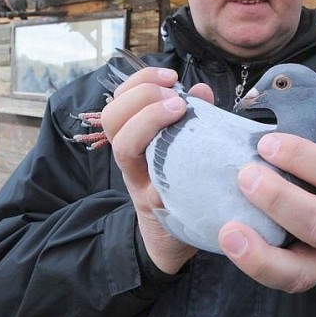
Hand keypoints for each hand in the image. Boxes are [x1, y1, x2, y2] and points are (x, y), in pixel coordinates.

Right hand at [100, 67, 211, 273]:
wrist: (173, 240)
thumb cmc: (182, 185)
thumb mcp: (186, 148)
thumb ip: (193, 119)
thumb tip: (202, 91)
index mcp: (135, 138)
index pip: (121, 100)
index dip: (140, 81)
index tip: (170, 76)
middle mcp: (131, 159)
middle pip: (113, 119)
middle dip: (142, 98)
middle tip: (174, 97)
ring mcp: (140, 183)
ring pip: (123, 147)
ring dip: (148, 121)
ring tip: (178, 111)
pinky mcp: (159, 205)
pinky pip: (155, 184)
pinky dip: (169, 164)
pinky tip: (191, 156)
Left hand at [217, 69, 315, 292]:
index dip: (305, 158)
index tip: (266, 142)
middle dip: (282, 200)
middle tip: (244, 175)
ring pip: (302, 265)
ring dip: (263, 248)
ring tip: (229, 227)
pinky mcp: (306, 277)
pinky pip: (283, 280)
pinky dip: (257, 266)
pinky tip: (229, 243)